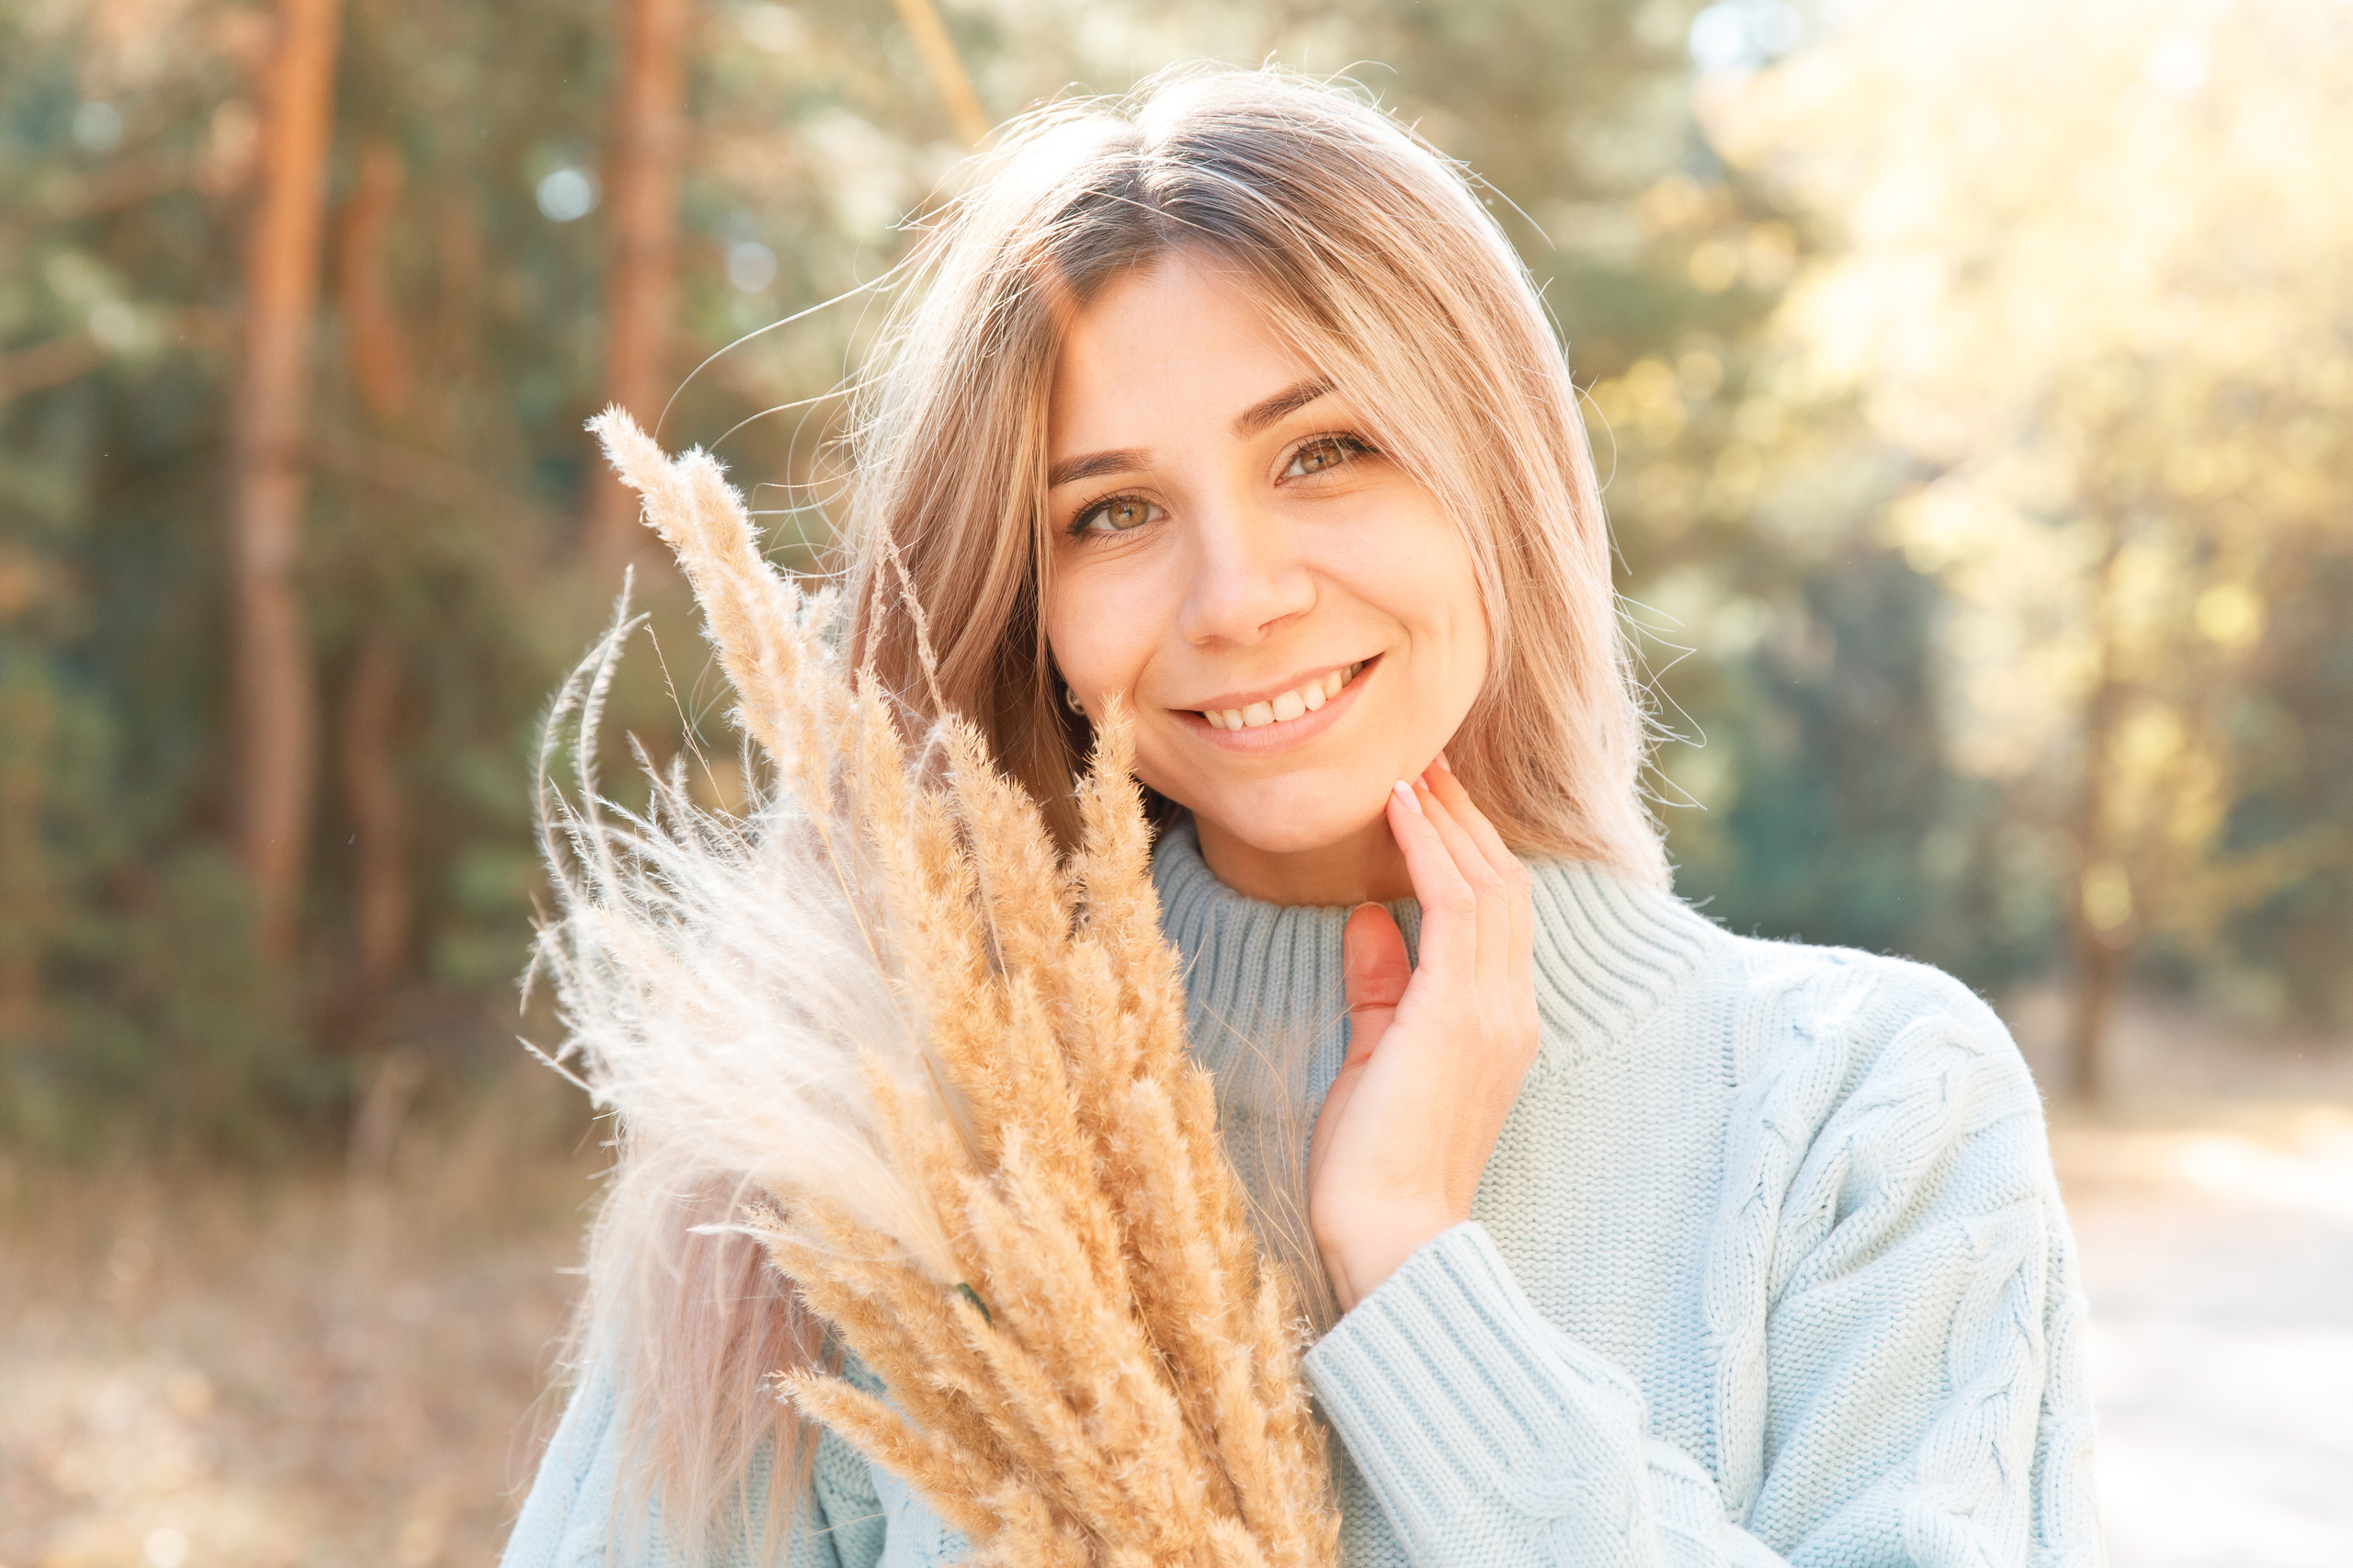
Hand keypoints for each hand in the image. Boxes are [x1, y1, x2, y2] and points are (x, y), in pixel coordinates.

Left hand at [1306, 755, 1538, 1312]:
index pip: (1495, 914)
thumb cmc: (1372, 1164)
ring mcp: (1494, 1010)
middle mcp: (1510, 1009)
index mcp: (1497, 1023)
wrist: (1388, 1235)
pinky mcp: (1460, 1012)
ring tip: (1413, 769)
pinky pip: (1457, 905)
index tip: (1426, 798)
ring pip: (1488, 884)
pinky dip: (1429, 849)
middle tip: (1424, 761)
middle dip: (1463, 819)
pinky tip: (1399, 810)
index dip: (1465, 850)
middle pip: (1502, 885)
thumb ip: (1380, 984)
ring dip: (1448, 821)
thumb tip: (1368, 914)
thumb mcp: (1374, 1054)